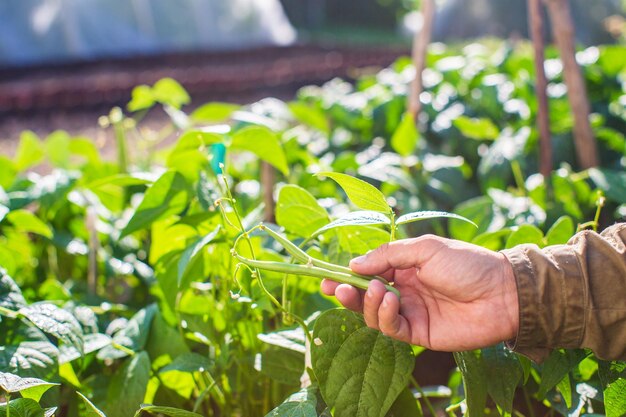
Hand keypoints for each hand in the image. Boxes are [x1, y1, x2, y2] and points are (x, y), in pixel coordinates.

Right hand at [321, 235, 518, 350]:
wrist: (503, 293)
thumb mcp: (425, 248)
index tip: (326, 277)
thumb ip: (388, 255)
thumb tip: (354, 264)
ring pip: (375, 314)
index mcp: (405, 268)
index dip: (346, 275)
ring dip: (369, 302)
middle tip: (335, 289)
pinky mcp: (419, 335)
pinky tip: (393, 301)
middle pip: (365, 296)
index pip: (368, 272)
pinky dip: (386, 316)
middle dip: (347, 293)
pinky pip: (392, 330)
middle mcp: (404, 291)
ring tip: (380, 290)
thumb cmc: (467, 263)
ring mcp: (411, 313)